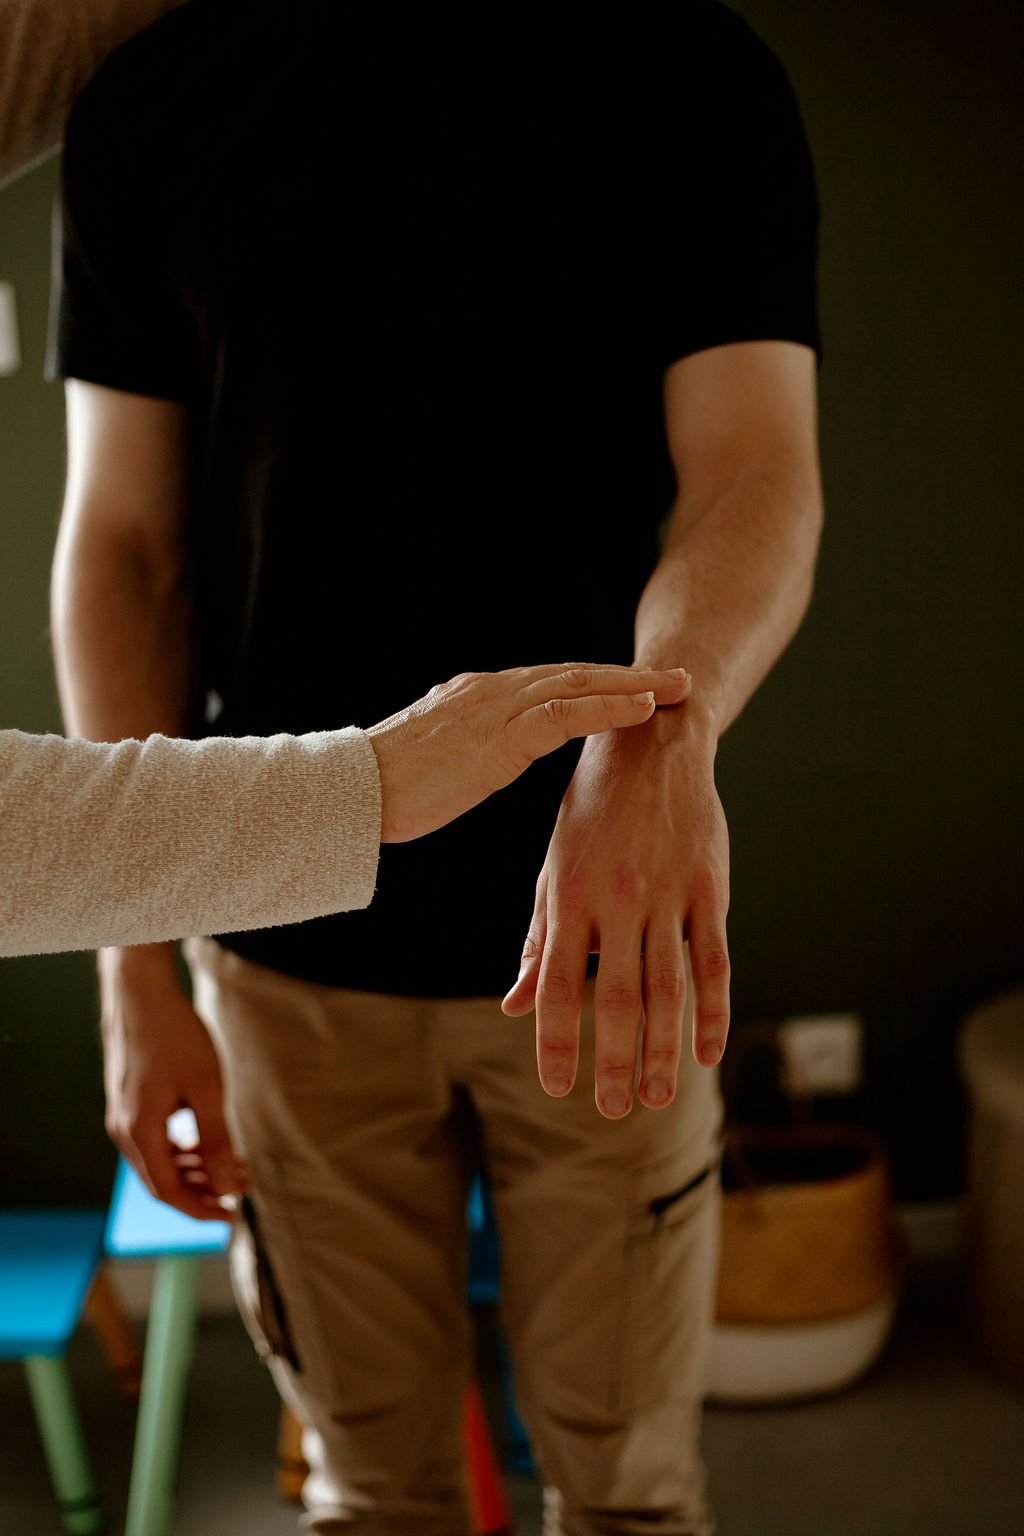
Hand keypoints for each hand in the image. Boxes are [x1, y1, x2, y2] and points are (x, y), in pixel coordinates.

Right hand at [100, 946, 246, 1219]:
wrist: (140, 993)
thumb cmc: (174, 1035)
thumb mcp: (206, 1087)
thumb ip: (215, 1137)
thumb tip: (225, 1182)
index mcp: (140, 1132)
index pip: (168, 1192)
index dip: (200, 1209)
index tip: (230, 1215)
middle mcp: (124, 1130)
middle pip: (162, 1180)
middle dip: (202, 1189)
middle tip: (240, 1189)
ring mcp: (123, 1116)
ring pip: (158, 1161)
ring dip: (194, 1168)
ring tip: (231, 1166)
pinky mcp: (129, 1102)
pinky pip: (154, 1140)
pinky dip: (181, 1148)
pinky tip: (207, 1142)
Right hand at [367, 662, 690, 842]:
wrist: (350, 792)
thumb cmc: (382, 789)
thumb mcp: (434, 760)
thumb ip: (464, 751)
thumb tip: (477, 759)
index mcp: (476, 697)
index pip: (549, 682)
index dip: (596, 683)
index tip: (634, 687)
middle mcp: (490, 691)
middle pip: (573, 674)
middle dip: (627, 675)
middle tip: (674, 677)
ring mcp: (494, 708)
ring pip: (578, 685)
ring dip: (633, 685)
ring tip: (676, 687)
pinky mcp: (498, 737)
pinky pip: (565, 714)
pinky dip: (608, 708)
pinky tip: (643, 708)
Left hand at [501, 705, 730, 1115]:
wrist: (650, 745)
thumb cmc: (592, 813)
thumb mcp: (554, 869)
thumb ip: (540, 940)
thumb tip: (516, 1005)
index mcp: (571, 896)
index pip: (560, 983)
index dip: (558, 1039)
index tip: (557, 1087)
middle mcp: (618, 900)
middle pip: (618, 997)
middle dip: (616, 1060)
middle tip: (615, 1110)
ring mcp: (668, 894)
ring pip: (669, 987)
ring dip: (665, 1049)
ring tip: (658, 1097)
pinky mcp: (710, 887)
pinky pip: (715, 960)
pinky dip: (714, 1010)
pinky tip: (708, 1051)